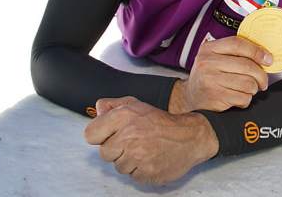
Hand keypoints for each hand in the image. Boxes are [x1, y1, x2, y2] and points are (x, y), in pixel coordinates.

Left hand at [84, 96, 217, 184]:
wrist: (191, 136)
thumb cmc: (162, 122)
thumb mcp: (138, 105)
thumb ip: (114, 105)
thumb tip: (98, 110)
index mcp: (124, 116)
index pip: (90, 134)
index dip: (101, 135)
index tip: (112, 134)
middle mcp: (129, 136)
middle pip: (104, 153)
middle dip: (117, 149)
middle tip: (134, 142)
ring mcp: (137, 157)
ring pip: (119, 166)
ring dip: (129, 160)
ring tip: (146, 150)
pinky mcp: (146, 173)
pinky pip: (133, 176)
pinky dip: (141, 169)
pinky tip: (152, 159)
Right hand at [169, 35, 272, 112]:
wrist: (191, 96)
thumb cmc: (209, 76)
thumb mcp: (216, 58)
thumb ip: (235, 54)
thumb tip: (265, 56)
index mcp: (209, 49)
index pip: (238, 44)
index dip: (257, 51)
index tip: (268, 59)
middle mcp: (207, 62)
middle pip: (247, 65)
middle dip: (261, 76)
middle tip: (263, 81)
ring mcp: (210, 80)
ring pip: (248, 83)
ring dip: (253, 89)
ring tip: (247, 89)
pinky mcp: (215, 97)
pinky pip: (243, 97)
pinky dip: (246, 99)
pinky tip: (238, 98)